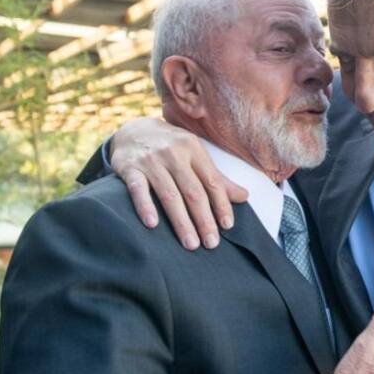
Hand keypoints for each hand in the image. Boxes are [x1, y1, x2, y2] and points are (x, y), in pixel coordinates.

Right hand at [112, 117, 247, 249]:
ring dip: (181, 221)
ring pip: (169, 194)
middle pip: (193, 191)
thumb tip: (244, 196)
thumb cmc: (171, 147)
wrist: (132, 130)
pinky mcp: (129, 168)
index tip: (227, 226)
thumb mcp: (195, 155)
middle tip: (211, 243)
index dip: (221, 204)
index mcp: (194, 149)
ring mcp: (151, 161)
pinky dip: (145, 206)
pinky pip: (137, 189)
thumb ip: (216, 178)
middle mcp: (174, 154)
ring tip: (190, 244)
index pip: (212, 181)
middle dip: (204, 219)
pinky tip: (152, 224)